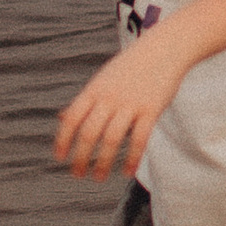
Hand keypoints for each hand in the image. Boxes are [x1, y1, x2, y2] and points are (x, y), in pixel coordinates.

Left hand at [55, 32, 183, 181]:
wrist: (165, 48)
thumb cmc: (131, 66)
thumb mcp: (102, 79)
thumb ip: (84, 101)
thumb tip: (61, 118)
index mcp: (94, 90)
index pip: (71, 118)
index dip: (62, 140)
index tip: (60, 158)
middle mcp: (109, 97)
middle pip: (89, 133)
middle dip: (81, 157)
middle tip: (78, 175)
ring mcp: (131, 103)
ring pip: (111, 139)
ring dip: (103, 162)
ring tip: (99, 177)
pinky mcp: (151, 109)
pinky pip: (139, 139)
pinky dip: (132, 158)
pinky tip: (127, 172)